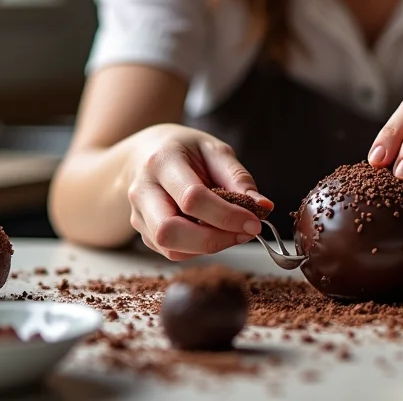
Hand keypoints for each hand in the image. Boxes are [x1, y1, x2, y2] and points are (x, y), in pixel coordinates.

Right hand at [126, 124, 272, 260]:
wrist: (147, 153)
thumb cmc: (186, 150)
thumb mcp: (215, 151)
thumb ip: (238, 178)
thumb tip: (263, 207)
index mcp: (162, 161)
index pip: (192, 198)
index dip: (227, 215)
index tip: (255, 222)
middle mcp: (143, 190)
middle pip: (170, 231)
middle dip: (213, 240)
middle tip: (244, 233)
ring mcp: (138, 214)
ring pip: (169, 248)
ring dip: (208, 247)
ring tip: (232, 232)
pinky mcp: (143, 232)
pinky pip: (172, 252)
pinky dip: (199, 249)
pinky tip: (215, 233)